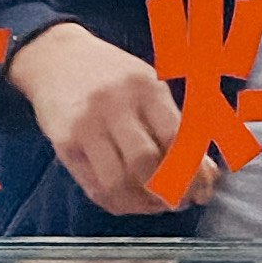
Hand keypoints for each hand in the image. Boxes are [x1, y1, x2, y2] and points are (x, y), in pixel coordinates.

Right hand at [10, 22, 213, 216]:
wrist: (55, 58)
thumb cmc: (112, 75)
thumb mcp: (149, 83)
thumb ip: (177, 124)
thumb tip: (206, 174)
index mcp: (145, 87)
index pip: (175, 138)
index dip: (193, 173)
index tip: (202, 190)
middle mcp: (114, 105)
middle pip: (146, 163)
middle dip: (170, 192)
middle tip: (181, 201)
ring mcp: (86, 126)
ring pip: (119, 182)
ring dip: (144, 204)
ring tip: (158, 205)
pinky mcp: (64, 146)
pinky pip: (96, 188)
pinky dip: (120, 203)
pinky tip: (133, 201)